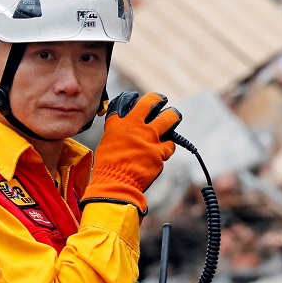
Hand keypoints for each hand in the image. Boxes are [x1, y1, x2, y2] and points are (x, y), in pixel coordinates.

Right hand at [81, 92, 180, 214]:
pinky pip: (170, 145)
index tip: (151, 99)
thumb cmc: (108, 165)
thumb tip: (128, 126)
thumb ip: (119, 129)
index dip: (144, 99)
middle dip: (161, 101)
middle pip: (155, 102)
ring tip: (173, 118)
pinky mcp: (160, 152)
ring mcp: (150, 138)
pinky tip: (163, 150)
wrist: (116, 183)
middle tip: (164, 103)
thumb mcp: (108, 141)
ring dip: (173, 117)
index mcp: (120, 122)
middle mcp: (136, 126)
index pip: (132, 100)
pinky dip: (167, 147)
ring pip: (170, 118)